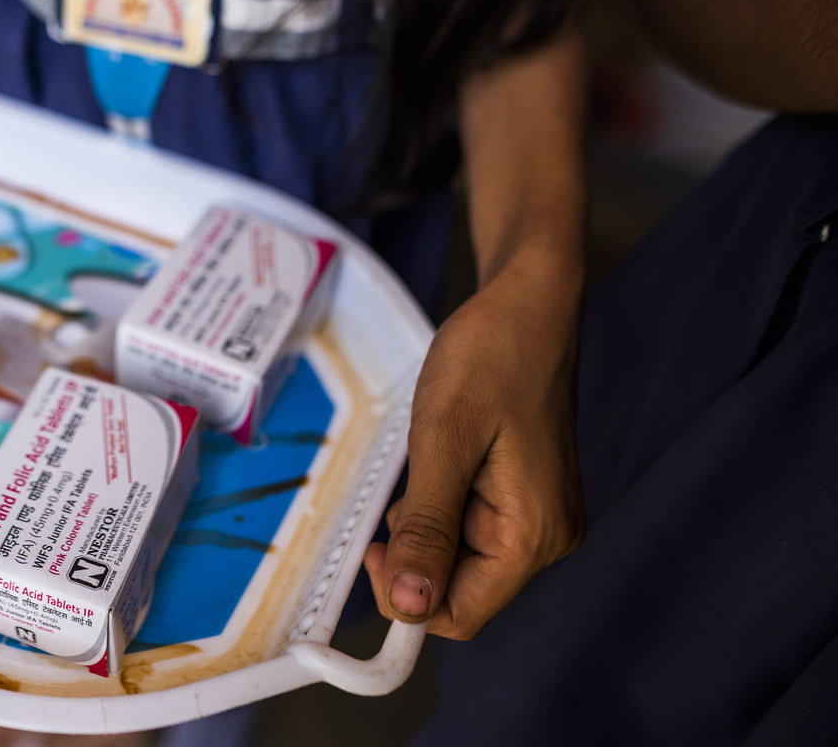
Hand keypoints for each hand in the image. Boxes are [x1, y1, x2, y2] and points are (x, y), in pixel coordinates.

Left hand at [363, 252, 584, 639]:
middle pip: (458, 590)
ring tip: (430, 458)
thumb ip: (426, 527)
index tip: (372, 544)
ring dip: (425, 522)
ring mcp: (539, 516)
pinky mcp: (525, 496)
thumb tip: (409, 606)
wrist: (527, 303)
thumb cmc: (490, 356)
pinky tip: (443, 455)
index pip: (459, 615)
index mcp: (534, 533)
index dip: (406, 596)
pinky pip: (467, 525)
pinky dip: (439, 502)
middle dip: (415, 551)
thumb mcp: (443, 440)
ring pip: (457, 557)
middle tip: (404, 485)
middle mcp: (547, 537)